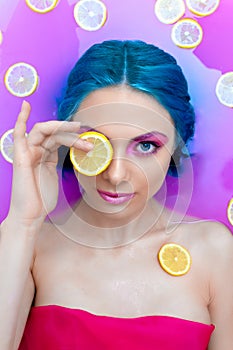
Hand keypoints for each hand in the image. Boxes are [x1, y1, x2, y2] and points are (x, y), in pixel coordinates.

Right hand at [8, 101, 91, 226]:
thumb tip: (73, 154)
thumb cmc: (42, 199)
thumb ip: (58, 162)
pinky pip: (18, 134)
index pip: (58, 138)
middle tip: (85, 134)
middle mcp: (35, 152)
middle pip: (53, 133)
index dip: (72, 136)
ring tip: (79, 131)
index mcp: (43, 156)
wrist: (32, 215)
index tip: (87, 138)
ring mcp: (27, 153)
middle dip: (71, 132)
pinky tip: (25, 106)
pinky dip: (20, 119)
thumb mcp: (55, 176)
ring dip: (62, 129)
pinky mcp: (20, 157)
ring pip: (44, 132)